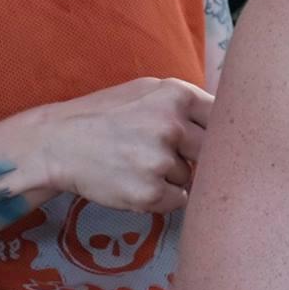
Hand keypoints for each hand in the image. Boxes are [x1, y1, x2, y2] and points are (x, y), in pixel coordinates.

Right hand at [31, 77, 212, 214]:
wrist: (57, 143)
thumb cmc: (105, 115)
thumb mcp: (147, 91)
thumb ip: (186, 102)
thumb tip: (231, 116)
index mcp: (176, 95)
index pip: (225, 117)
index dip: (220, 131)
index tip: (214, 139)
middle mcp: (172, 125)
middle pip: (213, 150)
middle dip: (196, 155)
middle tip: (168, 153)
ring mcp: (161, 160)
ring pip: (192, 176)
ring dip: (174, 175)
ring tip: (140, 164)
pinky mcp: (150, 191)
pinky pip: (178, 199)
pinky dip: (163, 196)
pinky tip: (137, 182)